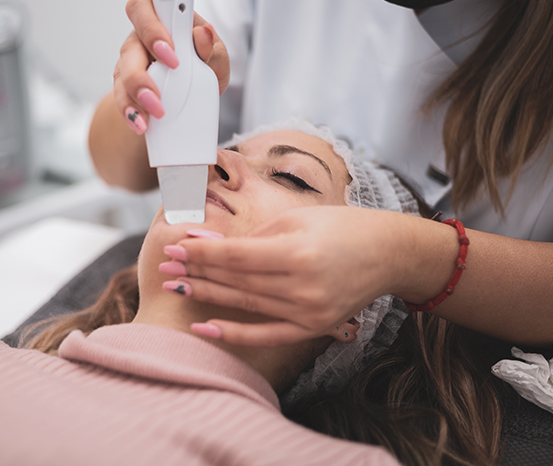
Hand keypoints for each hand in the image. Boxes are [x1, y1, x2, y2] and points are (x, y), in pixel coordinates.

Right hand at [114, 0, 229, 133]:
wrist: (196, 92)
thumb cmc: (206, 63)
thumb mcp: (217, 56)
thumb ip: (212, 47)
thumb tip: (204, 33)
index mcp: (162, 18)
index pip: (145, 9)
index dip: (152, 28)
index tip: (170, 53)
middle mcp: (141, 37)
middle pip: (129, 48)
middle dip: (140, 74)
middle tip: (158, 96)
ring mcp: (130, 62)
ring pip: (121, 76)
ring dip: (134, 98)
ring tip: (150, 116)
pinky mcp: (126, 86)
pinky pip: (122, 98)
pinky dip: (132, 113)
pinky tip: (141, 124)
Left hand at [162, 206, 413, 346]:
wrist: (388, 254)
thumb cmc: (341, 227)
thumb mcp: (298, 219)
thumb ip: (253, 235)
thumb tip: (207, 242)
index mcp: (297, 253)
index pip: (235, 256)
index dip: (201, 253)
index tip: (174, 248)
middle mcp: (301, 287)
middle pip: (236, 281)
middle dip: (196, 272)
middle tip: (165, 266)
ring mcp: (308, 312)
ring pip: (245, 305)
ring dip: (207, 296)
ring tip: (176, 287)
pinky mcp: (313, 327)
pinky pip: (267, 334)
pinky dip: (235, 333)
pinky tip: (205, 328)